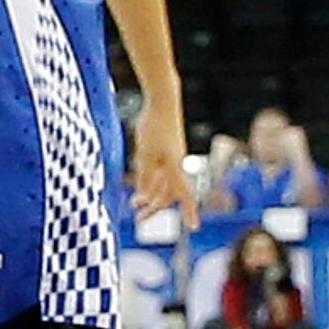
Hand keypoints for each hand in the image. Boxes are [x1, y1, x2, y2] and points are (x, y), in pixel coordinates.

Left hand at [130, 92, 190, 218]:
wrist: (162, 100)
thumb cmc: (154, 126)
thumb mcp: (144, 153)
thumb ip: (146, 175)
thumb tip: (144, 196)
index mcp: (175, 166)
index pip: (184, 194)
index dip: (190, 211)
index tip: (194, 227)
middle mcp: (176, 165)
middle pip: (168, 194)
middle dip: (154, 208)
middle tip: (138, 218)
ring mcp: (172, 159)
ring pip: (163, 185)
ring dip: (150, 196)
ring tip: (134, 204)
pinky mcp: (167, 153)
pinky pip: (159, 174)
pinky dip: (150, 183)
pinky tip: (139, 190)